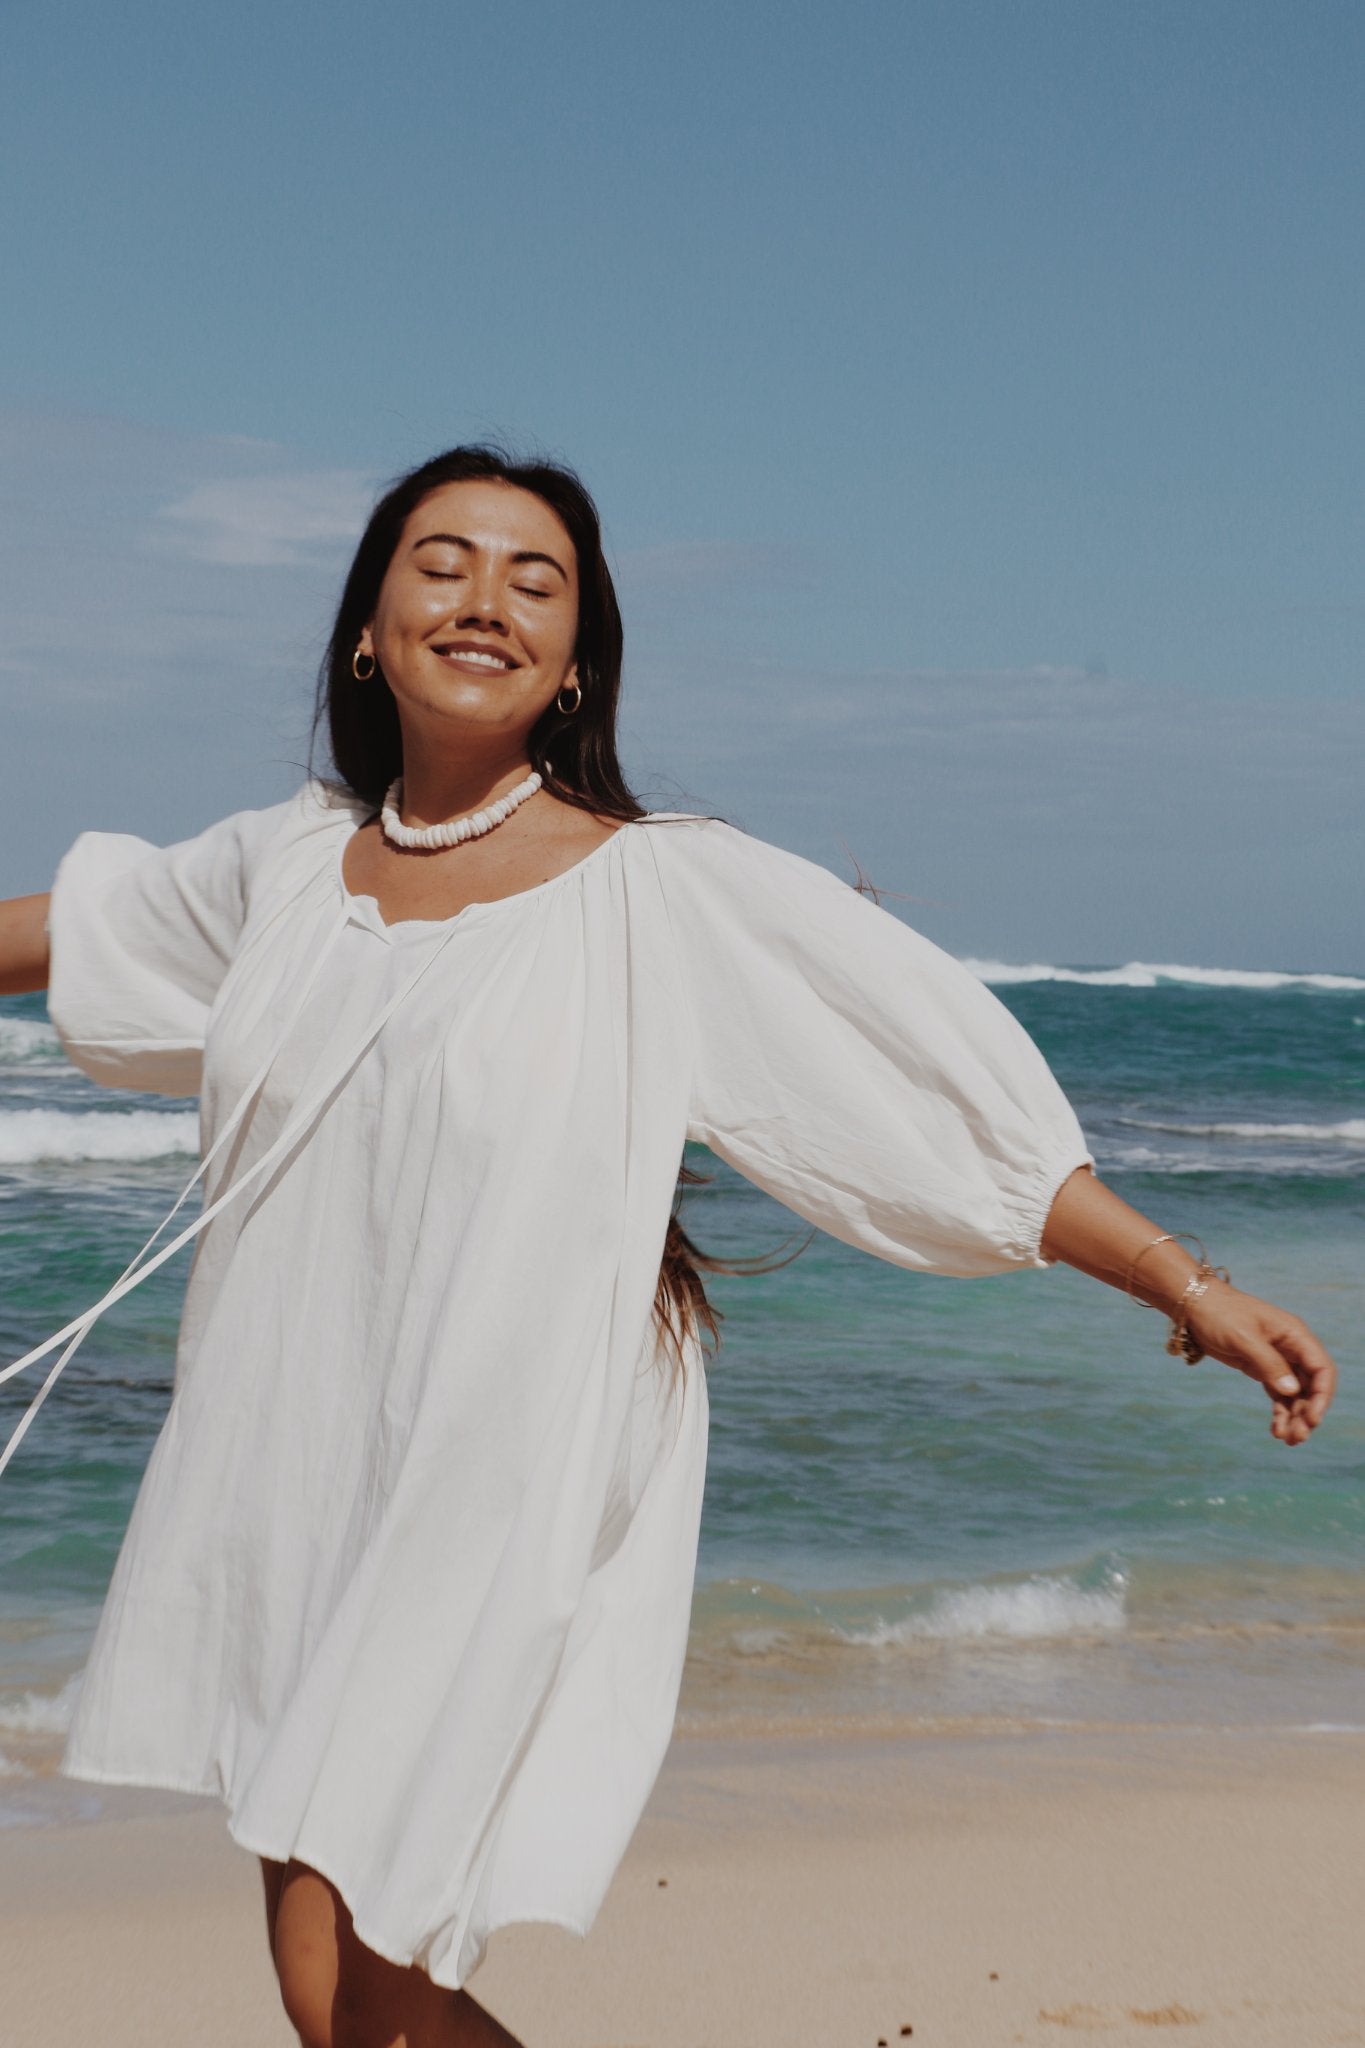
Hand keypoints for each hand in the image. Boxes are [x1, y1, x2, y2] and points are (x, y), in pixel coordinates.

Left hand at [1183, 1282, 1337, 1445]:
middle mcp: (1292, 1348)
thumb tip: (1292, 1391)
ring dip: (1294, 1417)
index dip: (1322, 1395)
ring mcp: (1278, 1360)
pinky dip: (1280, 1413)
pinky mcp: (1262, 1368)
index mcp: (1294, 1335)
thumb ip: (1268, 1363)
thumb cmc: (1220, 1313)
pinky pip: (1278, 1394)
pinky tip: (1276, 1431)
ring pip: (1295, 1394)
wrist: (1194, 1306)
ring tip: (1288, 1440)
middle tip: (1298, 1438)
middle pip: (1311, 1386)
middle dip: (1307, 1412)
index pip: (1321, 1368)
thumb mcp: (1243, 1337)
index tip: (1313, 1418)